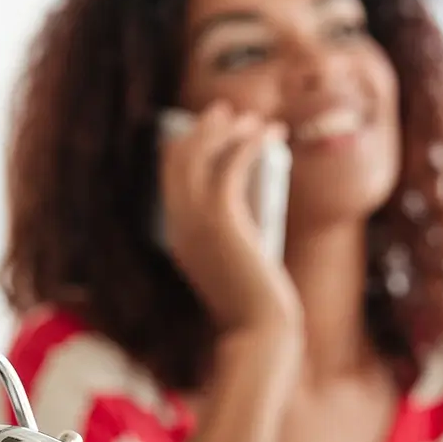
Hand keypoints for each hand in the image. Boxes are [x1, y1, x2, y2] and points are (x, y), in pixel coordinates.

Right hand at [160, 101, 299, 339]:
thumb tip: (247, 224)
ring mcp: (198, 222)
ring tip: (254, 119)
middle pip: (180, 158)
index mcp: (178, 236)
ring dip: (229, 129)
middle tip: (228, 111)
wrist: (258, 330)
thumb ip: (231, 247)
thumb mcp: (235, 271)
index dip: (187, 146)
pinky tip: (272, 133)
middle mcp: (180, 224)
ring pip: (203, 156)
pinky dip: (251, 143)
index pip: (170, 177)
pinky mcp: (224, 220)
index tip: (212, 130)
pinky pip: (232, 165)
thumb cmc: (253, 307)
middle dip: (203, 128)